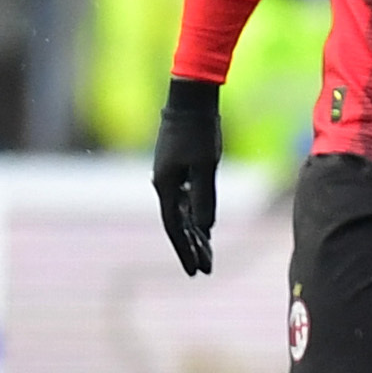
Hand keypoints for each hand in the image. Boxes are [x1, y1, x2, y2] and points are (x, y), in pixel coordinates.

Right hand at [152, 77, 221, 274]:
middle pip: (177, 224)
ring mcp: (170, 177)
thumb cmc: (199, 131)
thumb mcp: (205, 166)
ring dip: (194, 234)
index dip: (186, 250)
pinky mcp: (178, 169)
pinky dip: (195, 215)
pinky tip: (205, 227)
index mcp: (167, 186)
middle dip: (191, 248)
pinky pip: (185, 200)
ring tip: (207, 255)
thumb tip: (205, 227)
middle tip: (204, 270)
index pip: (175, 227)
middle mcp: (164, 185)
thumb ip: (205, 196)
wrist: (191, 101)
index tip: (195, 270)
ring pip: (181, 213)